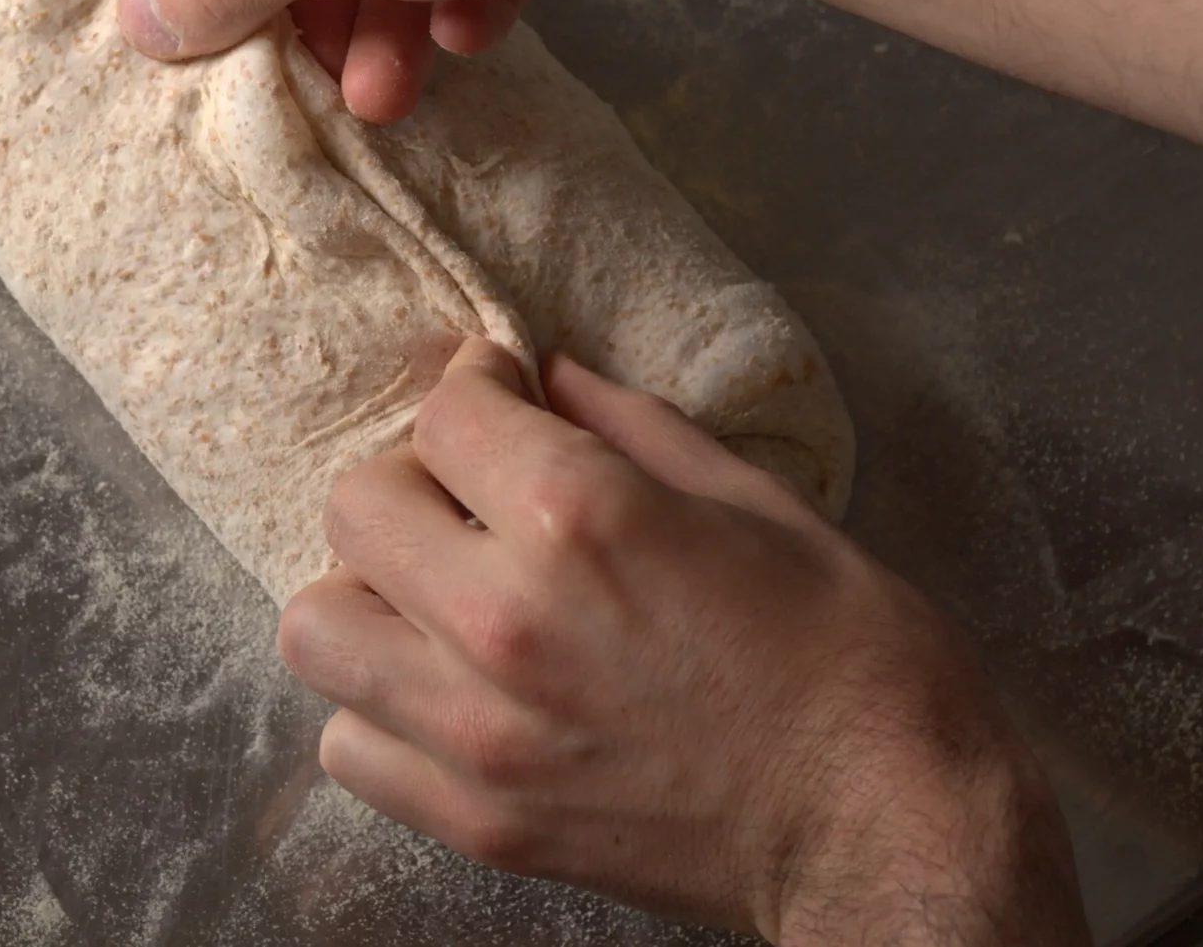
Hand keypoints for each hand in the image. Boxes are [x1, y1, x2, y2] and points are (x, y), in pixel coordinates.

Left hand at [279, 339, 1087, 946]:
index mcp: (581, 518)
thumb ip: (629, 426)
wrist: (884, 826)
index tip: (500, 393)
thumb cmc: (849, 658)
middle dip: (413, 478)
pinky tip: (447, 686)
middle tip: (471, 493)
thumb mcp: (757, 500)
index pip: (444, 411)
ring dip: (370, 594)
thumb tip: (550, 377)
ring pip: (318, 627)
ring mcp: (480, 731)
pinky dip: (378, 707)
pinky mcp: (478, 820)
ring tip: (439, 594)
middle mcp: (504, 619)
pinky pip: (348, 744)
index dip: (476, 386)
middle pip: (355, 505)